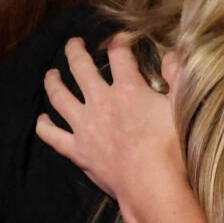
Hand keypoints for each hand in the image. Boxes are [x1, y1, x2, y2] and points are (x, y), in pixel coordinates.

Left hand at [36, 36, 185, 206]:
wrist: (152, 184)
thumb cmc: (171, 146)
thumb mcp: (181, 105)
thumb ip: (178, 76)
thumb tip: (175, 53)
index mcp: (128, 89)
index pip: (119, 55)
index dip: (118, 42)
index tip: (119, 38)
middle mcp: (101, 102)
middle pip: (81, 68)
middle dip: (75, 51)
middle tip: (73, 43)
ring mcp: (85, 126)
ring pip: (60, 96)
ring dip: (53, 82)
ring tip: (51, 74)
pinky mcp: (78, 150)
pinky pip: (52, 136)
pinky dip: (44, 126)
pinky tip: (42, 120)